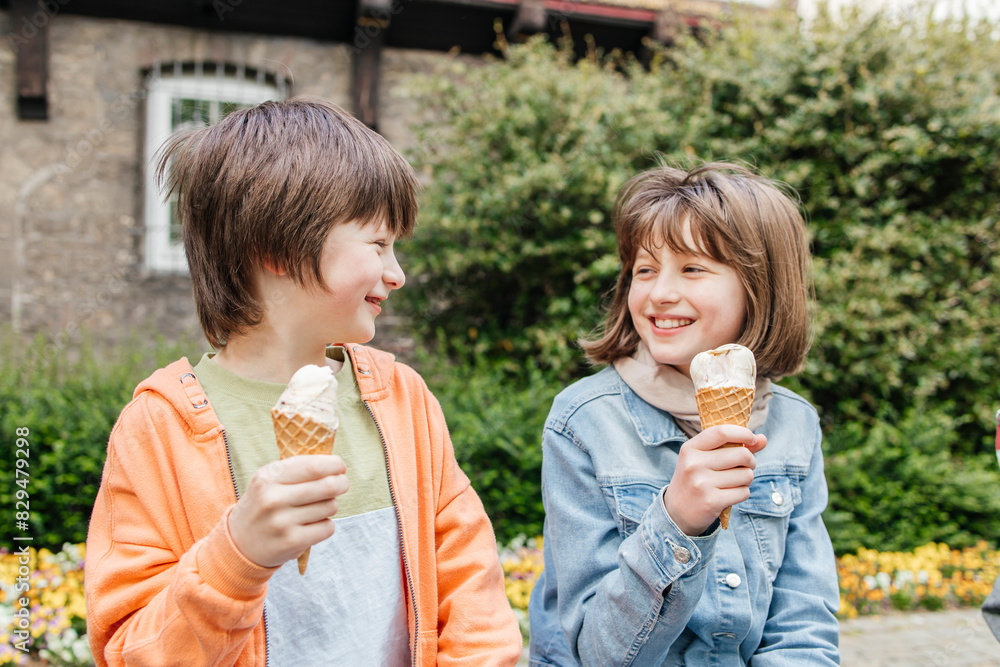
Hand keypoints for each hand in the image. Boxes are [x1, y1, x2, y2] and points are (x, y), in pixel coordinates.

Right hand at [228, 455, 348, 567]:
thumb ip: (299, 469)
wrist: (240, 543)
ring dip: (330, 505)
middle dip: (342, 483)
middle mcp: (273, 499)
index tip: (339, 466)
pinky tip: (311, 525)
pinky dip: (325, 525)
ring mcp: (282, 522)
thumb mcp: (270, 480)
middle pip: (328, 486)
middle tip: (341, 484)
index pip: (313, 466)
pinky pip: (327, 527)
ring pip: (331, 506)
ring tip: (316, 508)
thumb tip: (337, 466)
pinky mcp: (292, 542)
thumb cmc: (264, 504)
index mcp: (268, 477)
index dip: (334, 464)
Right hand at [663, 425, 766, 535]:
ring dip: (746, 479)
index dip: (743, 433)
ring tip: (734, 482)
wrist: (677, 513)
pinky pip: (744, 492)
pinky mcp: (712, 501)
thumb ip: (733, 446)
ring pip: (746, 474)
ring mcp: (702, 483)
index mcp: (690, 448)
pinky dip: (742, 493)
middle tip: (744, 467)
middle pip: (741, 454)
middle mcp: (694, 464)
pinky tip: (730, 495)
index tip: (752, 438)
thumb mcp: (705, 459)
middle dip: (750, 461)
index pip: (721, 432)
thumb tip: (763, 438)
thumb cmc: (696, 480)